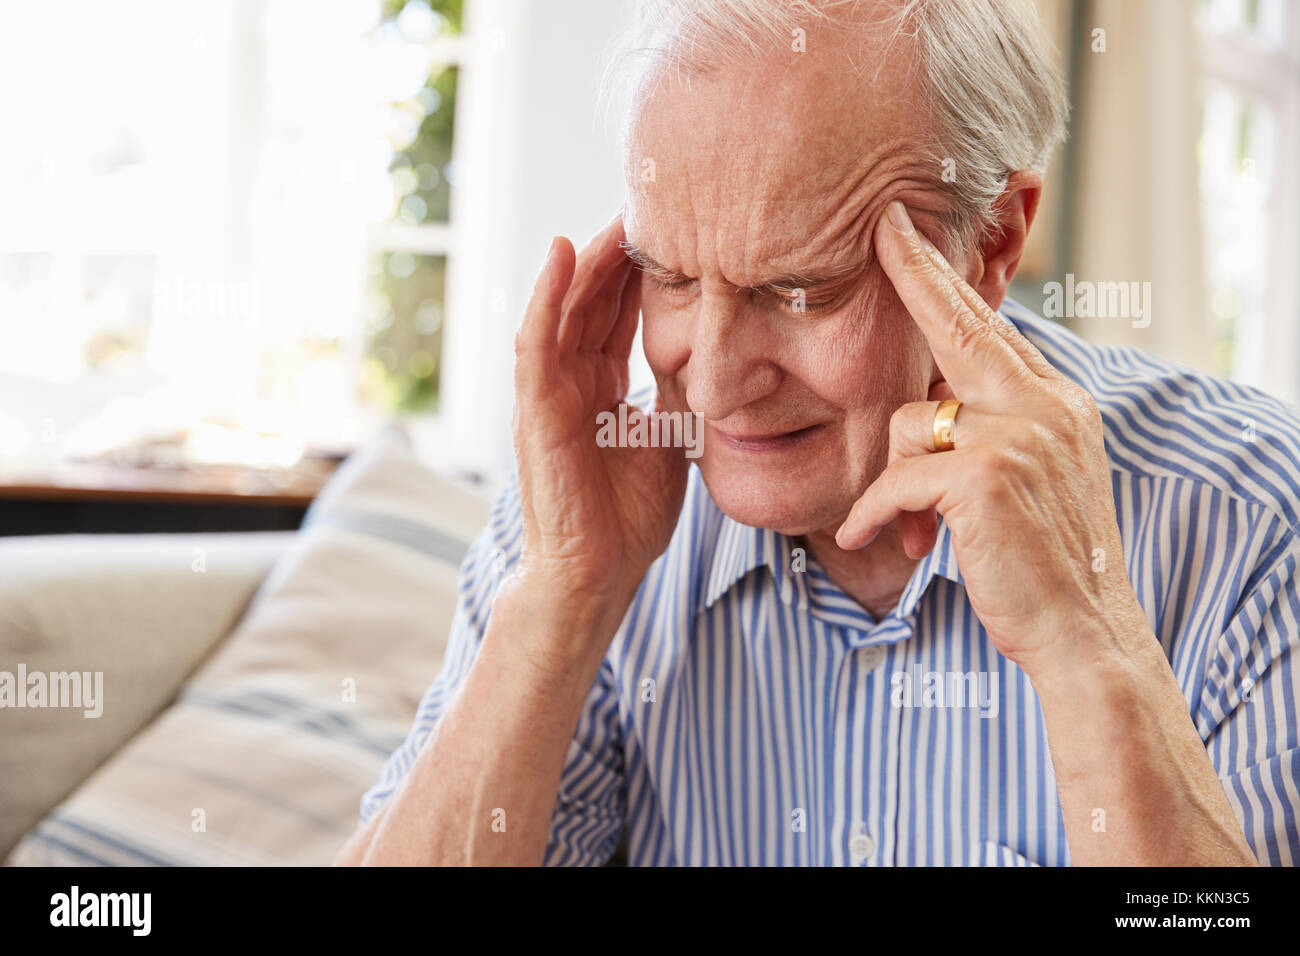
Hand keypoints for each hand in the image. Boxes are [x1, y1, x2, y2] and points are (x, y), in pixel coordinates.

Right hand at [510, 212, 688, 633]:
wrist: (599, 573)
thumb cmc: (629, 517)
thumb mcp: (669, 439)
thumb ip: (676, 393)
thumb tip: (714, 352)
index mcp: (600, 388)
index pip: (617, 314)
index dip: (641, 271)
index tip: (677, 228)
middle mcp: (570, 381)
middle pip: (592, 300)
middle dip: (619, 252)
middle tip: (653, 202)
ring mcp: (549, 393)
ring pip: (563, 308)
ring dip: (587, 258)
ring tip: (617, 214)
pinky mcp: (535, 411)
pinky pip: (536, 342)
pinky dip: (546, 296)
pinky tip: (564, 253)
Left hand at [836, 201, 1146, 676]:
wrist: (1084, 631)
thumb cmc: (1044, 561)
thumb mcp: (1032, 479)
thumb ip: (996, 429)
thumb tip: (932, 404)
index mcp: (1056, 402)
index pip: (992, 328)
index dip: (945, 281)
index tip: (906, 235)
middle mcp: (1044, 405)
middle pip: (962, 327)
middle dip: (915, 276)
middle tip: (881, 230)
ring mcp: (1018, 436)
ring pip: (910, 422)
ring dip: (890, 478)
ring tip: (905, 526)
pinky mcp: (984, 477)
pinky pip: (897, 479)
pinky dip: (873, 511)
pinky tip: (864, 537)